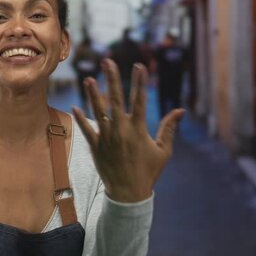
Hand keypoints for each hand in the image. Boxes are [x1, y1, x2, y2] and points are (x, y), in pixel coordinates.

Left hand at [73, 59, 184, 202]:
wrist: (129, 193)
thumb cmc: (148, 172)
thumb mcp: (163, 151)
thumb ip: (169, 128)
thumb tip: (180, 110)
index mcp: (139, 129)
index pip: (140, 100)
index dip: (140, 82)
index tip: (139, 66)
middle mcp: (121, 130)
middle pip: (116, 99)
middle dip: (113, 78)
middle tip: (108, 62)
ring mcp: (107, 138)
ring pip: (98, 111)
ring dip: (94, 94)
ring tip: (89, 79)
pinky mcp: (96, 147)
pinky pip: (86, 130)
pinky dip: (81, 119)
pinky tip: (75, 106)